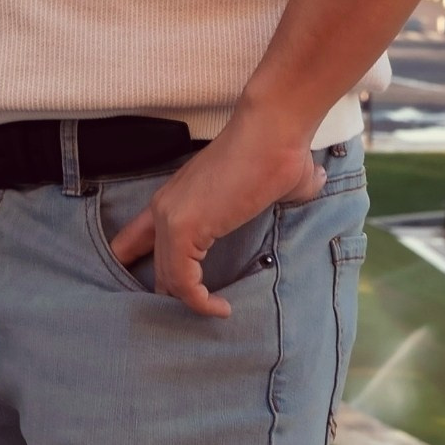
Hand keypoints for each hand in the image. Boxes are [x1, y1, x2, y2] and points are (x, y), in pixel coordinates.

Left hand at [109, 104, 324, 318]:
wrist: (274, 133)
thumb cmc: (277, 154)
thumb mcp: (263, 188)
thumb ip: (270, 199)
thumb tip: (311, 182)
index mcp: (176, 198)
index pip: (133, 239)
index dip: (136, 267)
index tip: (155, 293)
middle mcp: (163, 208)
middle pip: (154, 269)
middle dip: (172, 296)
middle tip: (203, 311)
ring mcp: (170, 217)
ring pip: (168, 281)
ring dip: (192, 304)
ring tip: (218, 311)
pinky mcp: (183, 229)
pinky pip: (183, 283)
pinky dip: (200, 303)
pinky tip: (222, 308)